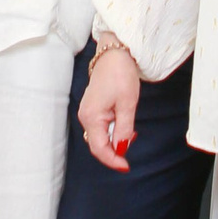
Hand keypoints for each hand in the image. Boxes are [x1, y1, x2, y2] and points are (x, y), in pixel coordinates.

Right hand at [79, 44, 140, 171]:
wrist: (113, 52)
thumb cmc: (120, 74)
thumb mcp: (127, 104)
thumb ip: (123, 129)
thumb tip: (121, 149)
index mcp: (92, 117)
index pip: (100, 149)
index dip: (113, 160)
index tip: (126, 166)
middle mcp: (85, 116)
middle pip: (97, 145)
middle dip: (114, 151)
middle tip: (132, 146)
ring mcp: (87, 111)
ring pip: (98, 136)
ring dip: (113, 141)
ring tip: (131, 134)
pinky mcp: (91, 107)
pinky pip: (99, 127)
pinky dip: (111, 131)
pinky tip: (123, 125)